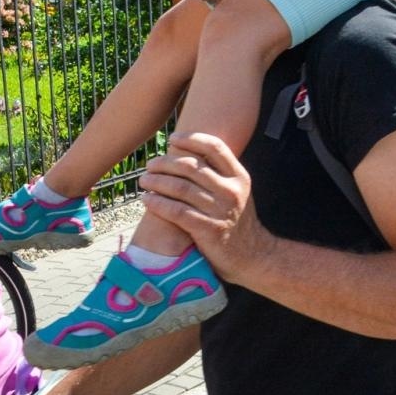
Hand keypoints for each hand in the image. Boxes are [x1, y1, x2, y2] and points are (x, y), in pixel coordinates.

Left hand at [141, 134, 275, 280]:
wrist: (251, 256)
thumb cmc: (236, 222)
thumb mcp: (236, 193)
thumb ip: (218, 175)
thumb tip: (188, 153)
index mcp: (239, 177)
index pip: (215, 147)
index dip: (192, 139)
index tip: (173, 138)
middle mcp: (231, 191)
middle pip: (192, 166)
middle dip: (166, 162)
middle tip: (150, 164)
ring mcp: (221, 210)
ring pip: (181, 188)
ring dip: (157, 182)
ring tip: (144, 180)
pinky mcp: (209, 230)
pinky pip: (177, 212)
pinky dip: (158, 204)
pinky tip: (147, 200)